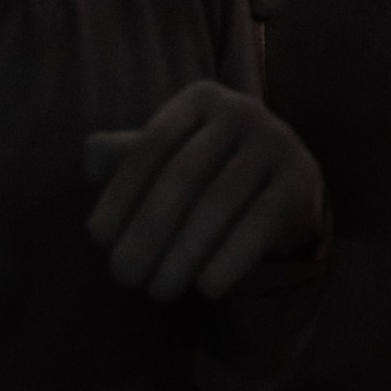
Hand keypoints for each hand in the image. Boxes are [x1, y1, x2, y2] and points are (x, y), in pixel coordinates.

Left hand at [85, 82, 325, 302]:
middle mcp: (241, 110)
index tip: (96, 238)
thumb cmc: (209, 172)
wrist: (285, 185)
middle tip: (124, 276)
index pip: (151, 145)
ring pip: (220, 202)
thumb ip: (127, 157)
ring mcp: (277, 141)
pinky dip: (231, 259)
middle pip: (184, 175)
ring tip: (158, 290)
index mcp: (200, 99)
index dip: (121, 191)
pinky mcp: (300, 180)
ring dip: (183, 253)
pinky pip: (261, 223)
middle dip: (148, 230)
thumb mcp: (169, 158)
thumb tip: (90, 154)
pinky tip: (207, 290)